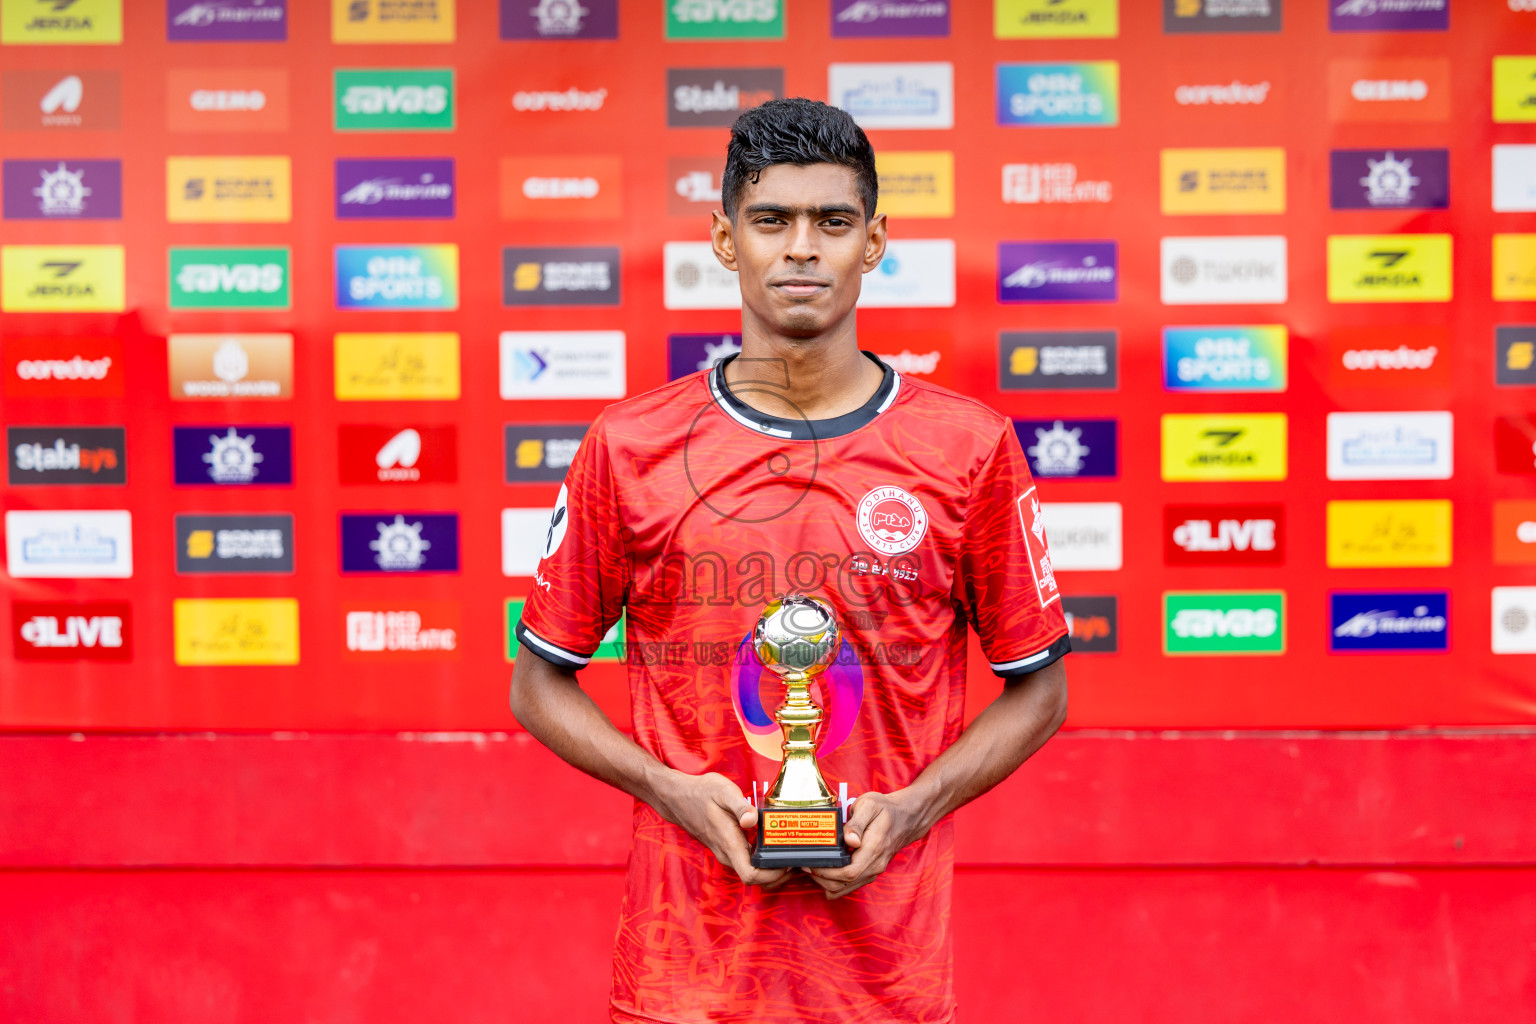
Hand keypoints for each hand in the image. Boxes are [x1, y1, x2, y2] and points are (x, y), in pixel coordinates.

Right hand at [655, 770, 789, 888]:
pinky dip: (763, 861)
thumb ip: (740, 806)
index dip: (773, 875)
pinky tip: (774, 845)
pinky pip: (748, 863)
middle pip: (756, 880)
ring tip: (790, 852)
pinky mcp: (727, 849)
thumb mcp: (723, 791)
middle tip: (797, 858)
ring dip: (773, 869)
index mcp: (729, 843)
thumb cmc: (701, 792)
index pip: (752, 876)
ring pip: (752, 873)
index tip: (788, 861)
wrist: (677, 797)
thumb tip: (752, 820)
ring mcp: (726, 853)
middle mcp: (727, 854)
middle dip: (779, 875)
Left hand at [805, 789, 927, 899]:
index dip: (827, 873)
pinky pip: (853, 884)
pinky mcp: (872, 870)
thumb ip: (857, 823)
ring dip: (828, 883)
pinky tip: (825, 873)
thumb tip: (850, 840)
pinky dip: (837, 883)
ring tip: (813, 869)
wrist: (906, 817)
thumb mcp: (869, 805)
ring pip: (848, 887)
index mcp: (873, 849)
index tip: (811, 864)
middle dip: (822, 879)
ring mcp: (875, 870)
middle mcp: (875, 864)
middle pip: (845, 883)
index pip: (848, 872)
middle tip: (806, 866)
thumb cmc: (885, 809)